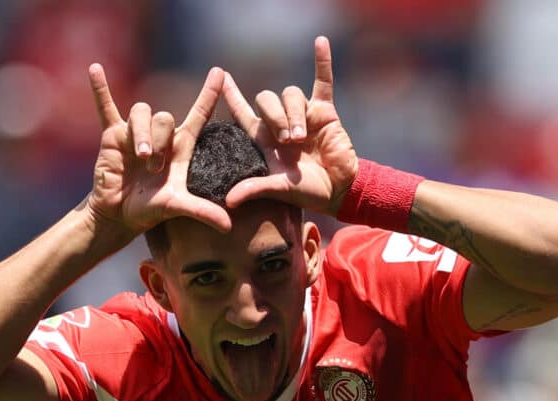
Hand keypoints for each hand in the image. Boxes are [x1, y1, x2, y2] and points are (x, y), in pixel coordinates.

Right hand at [85, 65, 231, 235]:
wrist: (119, 214)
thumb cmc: (150, 210)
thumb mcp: (177, 207)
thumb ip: (202, 211)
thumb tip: (228, 227)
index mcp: (180, 147)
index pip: (199, 115)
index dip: (209, 94)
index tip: (220, 73)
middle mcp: (160, 136)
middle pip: (164, 117)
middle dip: (160, 140)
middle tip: (153, 167)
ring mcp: (135, 133)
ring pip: (141, 113)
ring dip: (141, 133)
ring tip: (140, 156)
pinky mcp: (112, 136)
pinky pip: (106, 108)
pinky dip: (101, 91)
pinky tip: (95, 69)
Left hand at [222, 36, 357, 215]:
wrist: (338, 189)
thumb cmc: (306, 192)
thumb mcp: (278, 190)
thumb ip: (254, 189)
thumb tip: (228, 201)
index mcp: (263, 139)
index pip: (241, 112)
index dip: (231, 96)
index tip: (219, 79)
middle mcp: (280, 123)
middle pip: (267, 99)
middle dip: (275, 117)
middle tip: (287, 141)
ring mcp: (303, 114)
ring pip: (291, 95)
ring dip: (294, 115)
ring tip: (301, 139)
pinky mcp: (324, 112)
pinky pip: (322, 82)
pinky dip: (322, 62)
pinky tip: (320, 41)